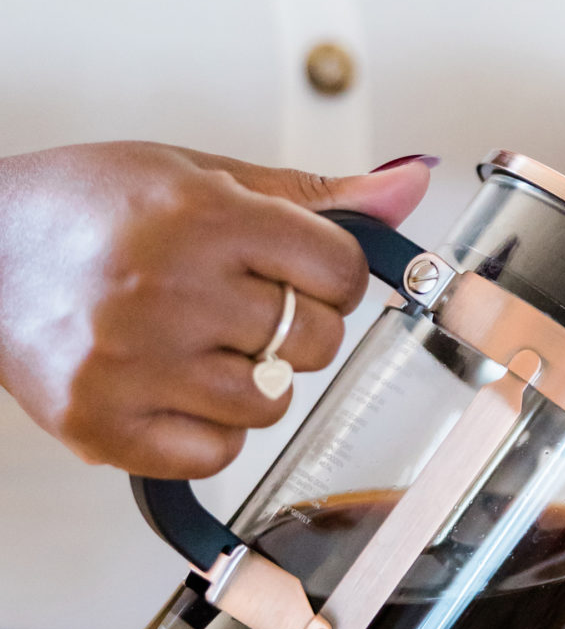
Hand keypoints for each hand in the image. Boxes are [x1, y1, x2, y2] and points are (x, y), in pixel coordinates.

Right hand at [0, 142, 432, 477]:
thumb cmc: (90, 206)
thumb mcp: (199, 174)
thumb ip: (311, 194)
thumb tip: (410, 185)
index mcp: (199, 217)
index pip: (337, 268)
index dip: (333, 274)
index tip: (304, 272)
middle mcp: (167, 290)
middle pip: (314, 341)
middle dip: (299, 327)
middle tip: (245, 307)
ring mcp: (132, 364)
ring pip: (271, 404)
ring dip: (256, 380)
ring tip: (202, 343)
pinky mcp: (101, 424)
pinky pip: (216, 453)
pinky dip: (210, 429)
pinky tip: (174, 385)